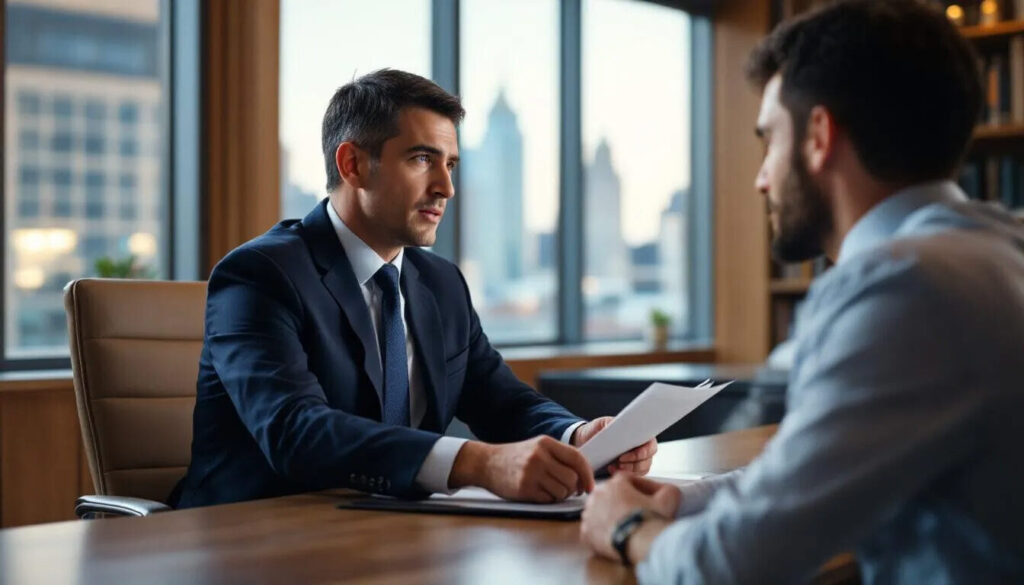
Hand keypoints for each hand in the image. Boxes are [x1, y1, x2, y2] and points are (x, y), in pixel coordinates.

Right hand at [450, 436, 594, 502]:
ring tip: (549, 489)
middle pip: (572, 478)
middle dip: (573, 488)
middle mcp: (539, 456)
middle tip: (567, 489)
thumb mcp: (538, 448)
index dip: (588, 474)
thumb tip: (584, 476)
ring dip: (560, 495)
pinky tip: (538, 492)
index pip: (577, 458)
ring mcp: (531, 473)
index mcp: (546, 443)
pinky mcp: (524, 488)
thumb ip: (559, 457)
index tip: (590, 486)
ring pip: (562, 491)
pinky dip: (548, 499)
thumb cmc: (516, 457)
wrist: (487, 463)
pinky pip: (549, 499)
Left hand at [571, 416, 657, 474]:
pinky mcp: (630, 470)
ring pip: (641, 470)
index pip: (650, 445)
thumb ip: (611, 424)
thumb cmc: (597, 430)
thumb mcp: (602, 423)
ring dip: (628, 470)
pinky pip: (634, 476)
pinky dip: (623, 475)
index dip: (642, 452)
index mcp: (639, 434)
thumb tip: (617, 427)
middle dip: (633, 464)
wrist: (586, 440)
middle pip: (647, 460)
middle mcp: (642, 447)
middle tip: (618, 462)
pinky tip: (611, 470)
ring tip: (613, 466)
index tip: (624, 455)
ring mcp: (638, 460)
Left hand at [579, 474, 678, 562]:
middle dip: (622, 502)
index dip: (638, 488)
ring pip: (600, 512)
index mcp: (615, 483)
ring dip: (610, 516)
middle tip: (635, 513)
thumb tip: (665, 489)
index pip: (626, 480)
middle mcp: (598, 494)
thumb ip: (667, 488)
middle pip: (611, 495)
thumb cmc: (653, 519)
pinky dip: (602, 533)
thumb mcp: (669, 497)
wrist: (641, 543)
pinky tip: (615, 537)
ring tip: (625, 526)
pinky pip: (594, 530)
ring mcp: (589, 513)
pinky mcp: (586, 532)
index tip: (645, 497)